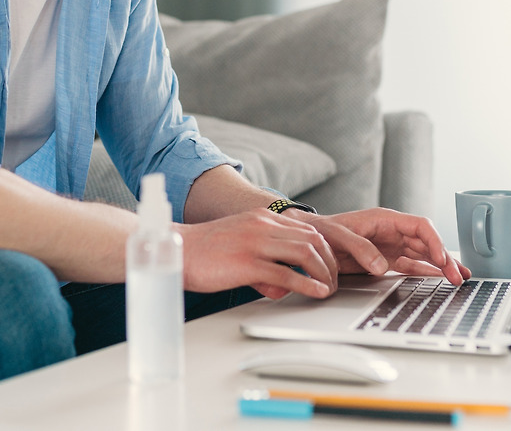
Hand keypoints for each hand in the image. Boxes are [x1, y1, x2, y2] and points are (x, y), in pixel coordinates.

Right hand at [176, 210, 339, 300]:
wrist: (175, 250)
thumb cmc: (204, 252)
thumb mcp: (240, 244)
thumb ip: (264, 258)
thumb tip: (282, 284)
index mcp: (261, 218)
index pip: (307, 229)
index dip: (326, 249)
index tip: (331, 266)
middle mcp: (262, 226)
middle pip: (313, 239)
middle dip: (330, 262)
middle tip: (334, 281)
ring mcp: (255, 243)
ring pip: (306, 253)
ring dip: (324, 274)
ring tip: (328, 289)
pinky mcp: (247, 263)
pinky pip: (287, 274)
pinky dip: (307, 285)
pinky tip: (315, 293)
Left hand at [290, 208, 469, 284]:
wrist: (309, 239)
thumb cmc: (323, 231)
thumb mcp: (340, 237)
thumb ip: (362, 249)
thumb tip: (382, 266)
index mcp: (385, 219)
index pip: (420, 226)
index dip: (435, 241)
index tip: (443, 258)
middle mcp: (392, 231)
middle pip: (426, 242)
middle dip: (444, 258)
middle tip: (458, 275)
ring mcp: (390, 245)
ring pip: (423, 255)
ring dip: (440, 266)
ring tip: (458, 278)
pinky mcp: (385, 259)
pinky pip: (410, 265)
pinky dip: (425, 272)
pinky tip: (437, 278)